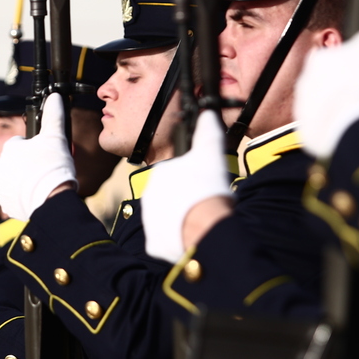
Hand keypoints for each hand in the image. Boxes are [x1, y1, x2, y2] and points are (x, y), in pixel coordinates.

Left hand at [0, 93, 76, 219]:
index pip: (19, 143)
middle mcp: (1, 166)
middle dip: (28, 164)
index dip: (33, 147)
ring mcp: (2, 185)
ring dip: (25, 180)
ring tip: (42, 182)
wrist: (51, 199)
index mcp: (10, 148)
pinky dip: (23, 196)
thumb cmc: (53, 167)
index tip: (43, 154)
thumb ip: (53, 115)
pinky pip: (14, 196)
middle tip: (45, 168)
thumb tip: (54, 97)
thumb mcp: (56, 136)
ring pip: (15, 179)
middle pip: (16, 162)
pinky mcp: (6, 202)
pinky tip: (36, 194)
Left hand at [143, 111, 232, 264]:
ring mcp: (150, 222)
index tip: (204, 183)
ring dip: (182, 219)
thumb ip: (207, 132)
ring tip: (201, 218)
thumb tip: (207, 114)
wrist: (204, 225)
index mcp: (159, 175)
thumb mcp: (210, 153)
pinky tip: (193, 234)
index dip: (192, 179)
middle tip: (205, 201)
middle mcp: (148, 198)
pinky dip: (178, 239)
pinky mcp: (155, 244)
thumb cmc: (206, 189)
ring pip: (168, 219)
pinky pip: (166, 241)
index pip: (175, 174)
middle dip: (185, 199)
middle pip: (171, 197)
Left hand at [295, 0, 358, 157]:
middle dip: (348, 85)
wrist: (358, 132)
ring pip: (326, 105)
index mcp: (321, 60)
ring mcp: (305, 112)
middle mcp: (306, 85)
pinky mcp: (309, 136)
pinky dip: (339, 128)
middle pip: (331, 81)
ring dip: (343, 107)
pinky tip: (357, 128)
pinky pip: (326, 129)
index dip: (357, 61)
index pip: (337, 55)